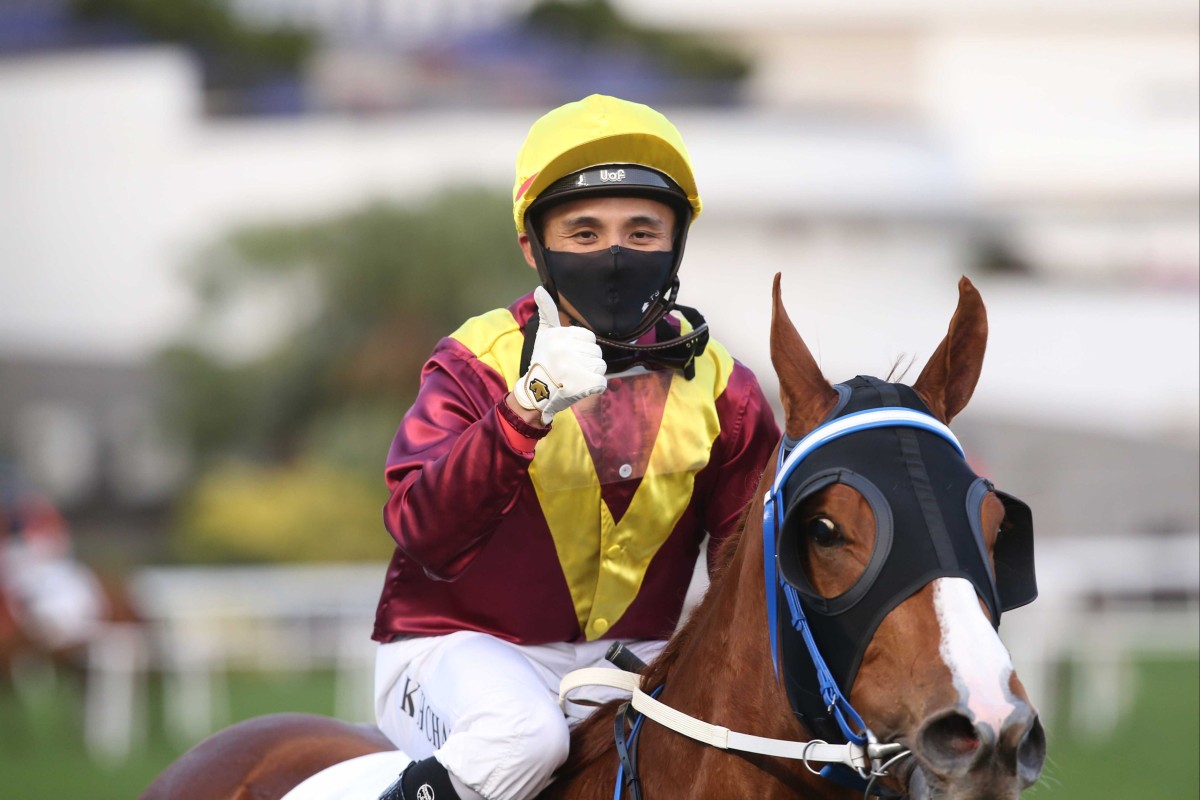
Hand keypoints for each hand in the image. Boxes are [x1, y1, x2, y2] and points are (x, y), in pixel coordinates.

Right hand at [512, 287, 606, 424]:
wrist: (536, 393)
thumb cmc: (544, 362)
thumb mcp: (543, 335)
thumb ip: (547, 312)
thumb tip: (540, 289)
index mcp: (559, 336)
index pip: (590, 338)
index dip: (582, 349)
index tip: (567, 357)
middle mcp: (566, 350)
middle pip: (596, 352)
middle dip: (586, 362)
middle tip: (569, 370)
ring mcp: (575, 368)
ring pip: (600, 366)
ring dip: (590, 374)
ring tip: (573, 378)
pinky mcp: (584, 384)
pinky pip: (602, 382)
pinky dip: (594, 387)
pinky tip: (579, 388)